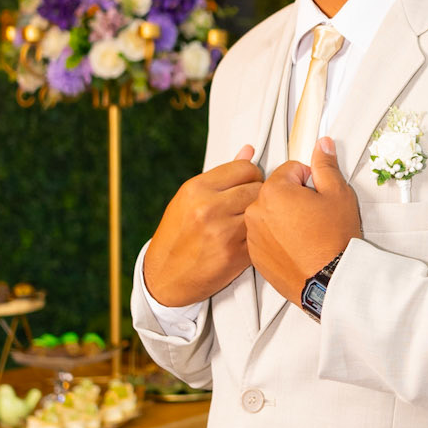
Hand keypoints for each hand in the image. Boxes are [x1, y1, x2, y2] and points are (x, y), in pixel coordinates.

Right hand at [144, 146, 263, 305]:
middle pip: (258, 188)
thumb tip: (248, 151)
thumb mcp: (190, 198)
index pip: (245, 167)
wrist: (164, 277)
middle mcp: (208, 208)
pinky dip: (258, 237)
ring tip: (247, 221)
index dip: (251, 175)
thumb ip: (222, 175)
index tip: (248, 183)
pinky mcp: (235, 256)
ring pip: (263, 212)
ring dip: (260, 216)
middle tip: (249, 204)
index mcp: (197, 189)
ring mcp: (223, 232)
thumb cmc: (176, 236)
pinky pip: (261, 236)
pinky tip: (246, 239)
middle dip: (258, 194)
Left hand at [245, 135, 361, 305]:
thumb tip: (322, 145)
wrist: (330, 281)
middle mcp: (256, 211)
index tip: (318, 196)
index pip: (290, 169)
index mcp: (273, 191)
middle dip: (294, 198)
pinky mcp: (255, 255)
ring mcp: (253, 235)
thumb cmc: (335, 240)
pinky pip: (265, 236)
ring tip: (306, 233)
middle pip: (276, 191)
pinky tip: (297, 246)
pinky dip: (277, 237)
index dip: (309, 180)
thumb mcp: (338, 194)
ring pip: (269, 214)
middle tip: (314, 216)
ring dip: (284, 217)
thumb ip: (325, 165)